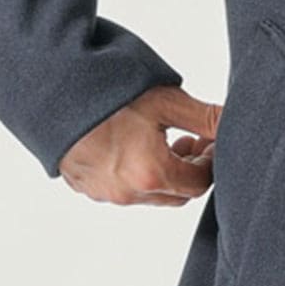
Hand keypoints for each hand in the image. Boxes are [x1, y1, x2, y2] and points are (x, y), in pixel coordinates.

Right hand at [57, 82, 221, 205]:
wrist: (50, 91)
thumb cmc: (107, 92)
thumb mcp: (164, 100)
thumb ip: (205, 117)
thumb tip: (234, 121)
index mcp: (152, 174)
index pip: (201, 183)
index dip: (212, 161)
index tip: (211, 139)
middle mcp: (128, 193)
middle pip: (177, 194)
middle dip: (191, 169)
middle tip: (191, 137)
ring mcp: (104, 194)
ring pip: (150, 194)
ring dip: (164, 172)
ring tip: (162, 138)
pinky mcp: (85, 187)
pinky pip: (123, 190)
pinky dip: (137, 174)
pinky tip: (132, 143)